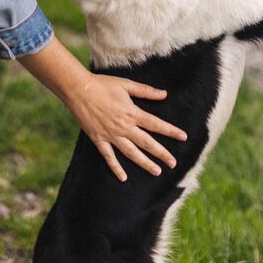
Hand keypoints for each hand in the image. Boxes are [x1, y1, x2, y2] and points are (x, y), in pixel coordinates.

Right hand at [67, 73, 187, 181]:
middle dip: (161, 153)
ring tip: (156, 171)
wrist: (79, 90)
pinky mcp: (99, 139)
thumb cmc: (103, 85)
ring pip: (131, 153)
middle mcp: (124, 127)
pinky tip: (123, 178)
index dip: (170, 131)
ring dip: (144, 163)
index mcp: (132, 113)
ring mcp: (111, 135)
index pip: (156, 124)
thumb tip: (164, 93)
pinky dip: (116, 168)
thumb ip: (145, 91)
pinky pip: (109, 157)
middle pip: (146, 143)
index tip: (183, 137)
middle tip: (173, 163)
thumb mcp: (126, 84)